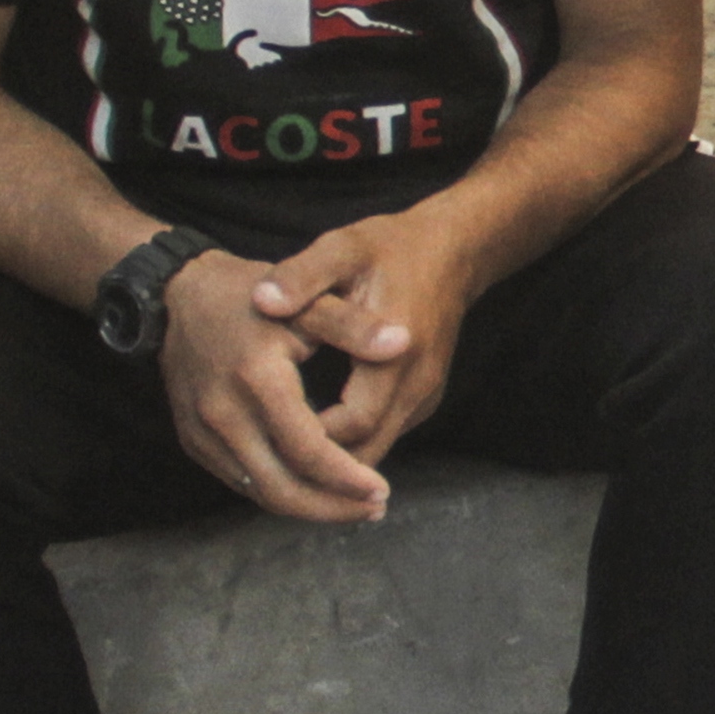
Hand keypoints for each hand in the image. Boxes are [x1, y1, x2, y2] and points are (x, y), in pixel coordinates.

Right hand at [159, 247, 394, 521]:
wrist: (179, 297)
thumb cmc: (250, 294)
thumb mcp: (307, 301)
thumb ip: (354, 326)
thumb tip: (403, 343)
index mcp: (257, 380)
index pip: (308, 451)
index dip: (347, 479)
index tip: (383, 491)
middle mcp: (224, 414)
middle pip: (281, 489)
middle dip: (331, 508)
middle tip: (374, 508)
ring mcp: (202, 432)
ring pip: (260, 492)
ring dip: (307, 507)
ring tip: (351, 504)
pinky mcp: (193, 441)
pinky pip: (241, 481)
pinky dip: (279, 492)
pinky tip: (313, 488)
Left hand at [257, 213, 471, 468]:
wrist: (452, 250)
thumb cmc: (391, 248)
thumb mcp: (342, 248)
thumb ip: (301, 275)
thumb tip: (261, 301)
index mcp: (395, 350)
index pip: (355, 421)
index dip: (312, 438)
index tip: (265, 436)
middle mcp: (418, 381)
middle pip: (370, 449)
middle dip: (322, 465)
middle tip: (268, 463)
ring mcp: (426, 393)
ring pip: (380, 447)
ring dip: (339, 461)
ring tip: (286, 461)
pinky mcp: (425, 396)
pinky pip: (388, 432)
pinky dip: (355, 444)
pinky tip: (316, 439)